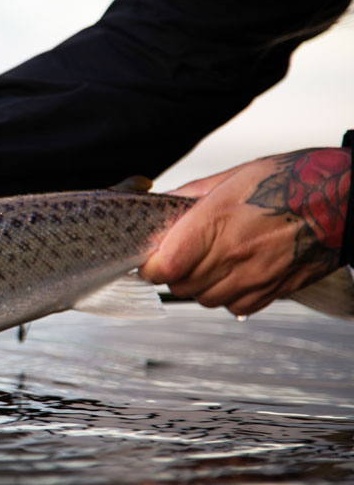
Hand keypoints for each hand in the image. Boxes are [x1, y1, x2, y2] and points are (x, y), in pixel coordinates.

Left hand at [140, 148, 350, 315]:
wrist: (343, 197)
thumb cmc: (293, 180)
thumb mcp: (233, 176)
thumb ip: (190, 196)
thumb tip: (162, 206)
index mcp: (216, 221)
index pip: (165, 266)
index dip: (151, 266)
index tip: (151, 259)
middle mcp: (235, 253)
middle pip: (181, 286)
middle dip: (174, 274)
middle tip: (181, 257)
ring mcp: (256, 275)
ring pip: (205, 299)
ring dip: (199, 286)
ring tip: (210, 263)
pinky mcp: (275, 289)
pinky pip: (236, 308)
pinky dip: (228, 296)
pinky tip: (234, 275)